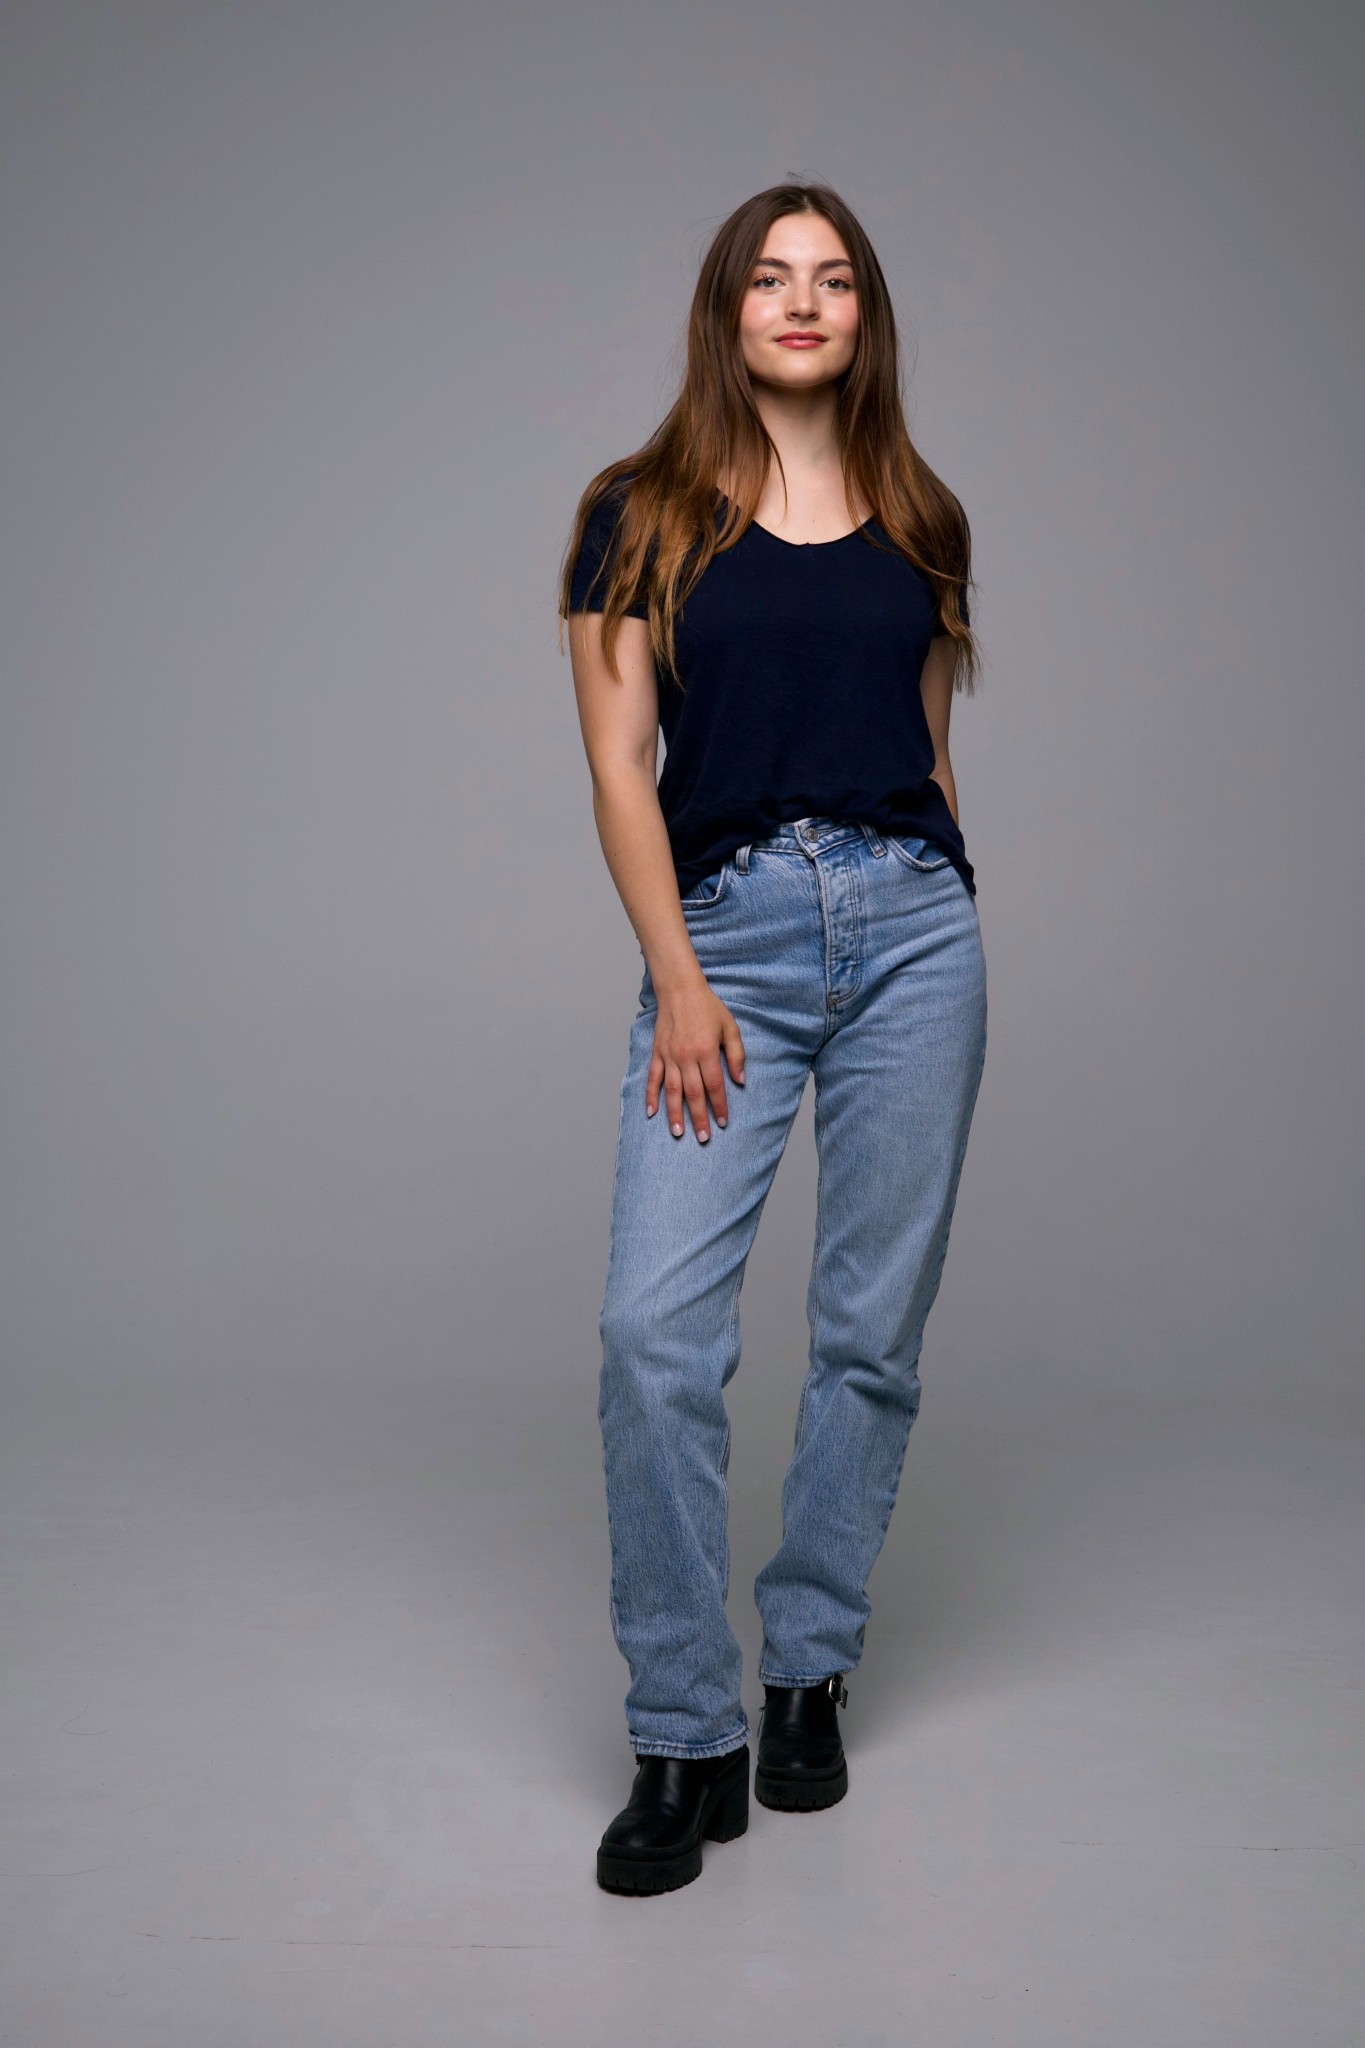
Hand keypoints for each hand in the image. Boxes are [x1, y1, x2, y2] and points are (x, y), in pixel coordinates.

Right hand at [646, 977, 745, 1141]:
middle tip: (703, 1138)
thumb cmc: (708, 1008)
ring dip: (675, 1113)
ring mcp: (669, 1056)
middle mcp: (686, 1056)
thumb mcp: (730, 1027)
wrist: (680, 990)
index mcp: (706, 1051)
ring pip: (672, 1091)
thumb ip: (736, 1054)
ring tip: (678, 1133)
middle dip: (698, 1118)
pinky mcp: (657, 1053)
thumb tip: (740, 1080)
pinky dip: (651, 1096)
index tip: (722, 1122)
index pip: (714, 1086)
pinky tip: (652, 1113)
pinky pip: (653, 1078)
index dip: (719, 1106)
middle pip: (693, 1094)